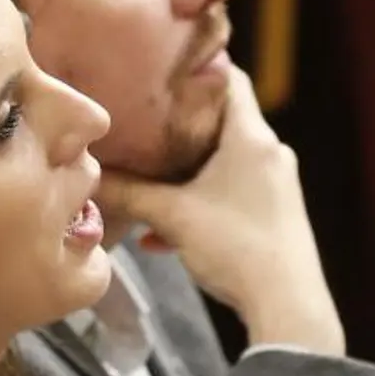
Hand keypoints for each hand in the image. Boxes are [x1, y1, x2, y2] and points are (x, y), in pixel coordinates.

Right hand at [95, 66, 343, 355]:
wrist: (287, 305)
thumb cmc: (235, 247)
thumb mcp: (172, 216)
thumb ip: (128, 193)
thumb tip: (88, 176)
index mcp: (252, 137)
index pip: (231, 79)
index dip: (196, 69)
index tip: (161, 69)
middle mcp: (270, 154)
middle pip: (222, 121)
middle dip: (179, 126)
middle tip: (140, 124)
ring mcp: (275, 186)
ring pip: (223, 164)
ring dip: (186, 172)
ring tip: (145, 181)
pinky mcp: (275, 216)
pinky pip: (230, 195)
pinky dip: (200, 203)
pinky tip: (163, 234)